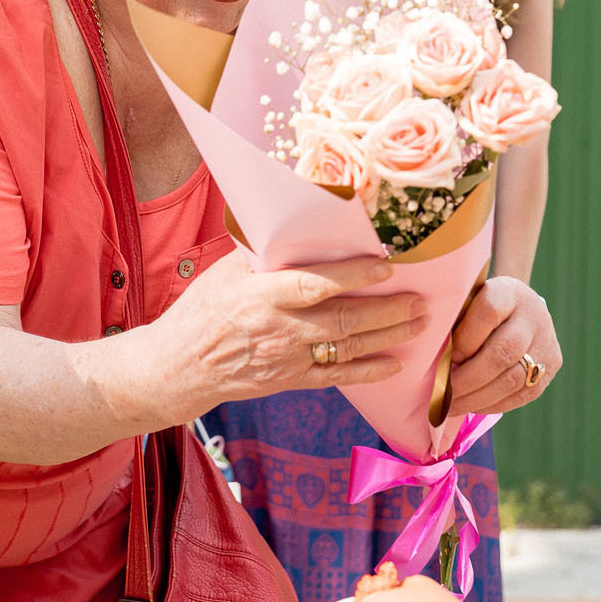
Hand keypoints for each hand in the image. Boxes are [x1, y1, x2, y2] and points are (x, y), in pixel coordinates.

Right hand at [156, 253, 426, 414]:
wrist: (179, 368)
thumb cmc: (201, 311)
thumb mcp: (225, 273)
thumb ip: (261, 252)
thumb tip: (295, 221)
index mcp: (260, 296)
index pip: (314, 285)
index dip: (353, 276)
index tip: (386, 266)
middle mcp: (279, 330)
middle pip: (343, 321)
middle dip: (387, 311)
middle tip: (421, 300)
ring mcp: (287, 359)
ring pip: (347, 349)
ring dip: (388, 336)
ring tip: (421, 323)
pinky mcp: (290, 380)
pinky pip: (337, 377)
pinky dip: (368, 372)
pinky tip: (396, 363)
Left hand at [447, 276, 560, 414]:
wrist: (519, 308)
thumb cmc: (478, 308)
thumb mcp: (465, 303)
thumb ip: (452, 324)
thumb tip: (432, 363)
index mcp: (508, 291)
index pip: (488, 313)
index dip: (464, 341)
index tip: (443, 360)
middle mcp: (533, 314)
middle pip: (502, 352)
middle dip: (468, 379)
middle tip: (443, 394)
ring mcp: (547, 341)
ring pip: (513, 379)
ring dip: (478, 398)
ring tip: (453, 407)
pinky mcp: (552, 365)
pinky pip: (523, 393)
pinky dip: (494, 404)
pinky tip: (472, 406)